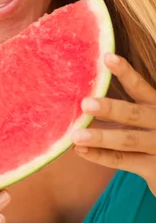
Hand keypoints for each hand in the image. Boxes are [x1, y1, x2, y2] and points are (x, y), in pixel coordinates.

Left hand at [72, 52, 155, 194]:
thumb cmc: (148, 134)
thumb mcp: (141, 117)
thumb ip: (118, 109)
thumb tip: (79, 98)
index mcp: (155, 104)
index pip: (139, 86)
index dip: (124, 72)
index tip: (107, 57)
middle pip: (133, 114)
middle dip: (110, 108)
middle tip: (85, 103)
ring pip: (127, 140)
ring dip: (100, 137)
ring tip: (75, 135)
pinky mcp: (153, 167)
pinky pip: (122, 160)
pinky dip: (100, 156)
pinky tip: (80, 150)